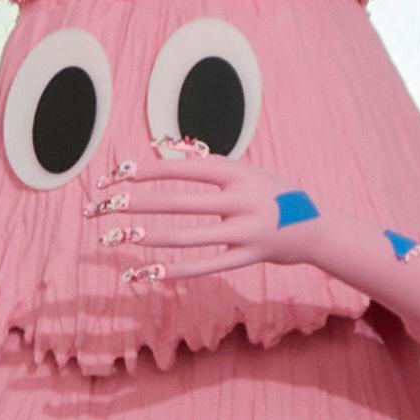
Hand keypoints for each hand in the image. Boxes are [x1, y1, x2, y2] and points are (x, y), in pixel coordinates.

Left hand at [82, 148, 315, 285]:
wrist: (314, 228)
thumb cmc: (269, 194)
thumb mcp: (246, 171)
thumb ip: (208, 163)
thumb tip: (165, 147)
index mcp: (237, 173)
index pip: (182, 169)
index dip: (146, 171)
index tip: (116, 175)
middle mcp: (241, 200)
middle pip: (178, 202)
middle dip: (136, 204)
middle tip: (104, 207)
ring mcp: (246, 230)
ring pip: (187, 236)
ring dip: (149, 237)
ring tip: (119, 237)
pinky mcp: (248, 258)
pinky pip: (206, 266)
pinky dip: (175, 270)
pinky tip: (148, 273)